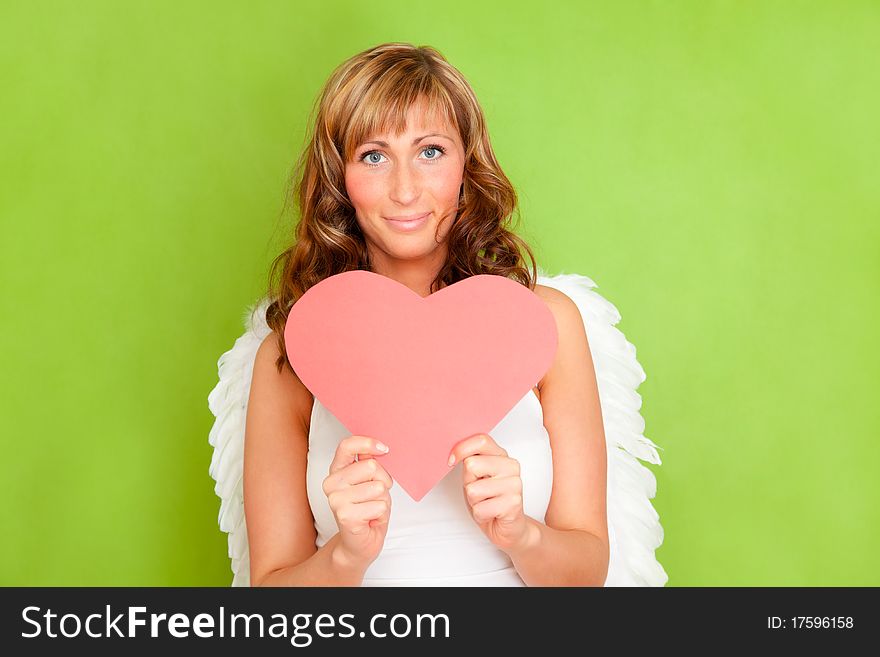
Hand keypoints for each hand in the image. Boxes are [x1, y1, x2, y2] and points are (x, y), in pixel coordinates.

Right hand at [322, 435, 393, 568]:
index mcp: (337, 470)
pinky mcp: (345, 516)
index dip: (367, 443)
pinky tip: (370, 519)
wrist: (359, 544)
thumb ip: (370, 463)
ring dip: (383, 499)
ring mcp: (336, 500)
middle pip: (371, 466)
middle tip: (377, 495)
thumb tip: (379, 448)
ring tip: (372, 507)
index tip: (383, 449)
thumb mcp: (371, 481)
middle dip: (383, 480)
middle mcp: (331, 483)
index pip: (347, 445)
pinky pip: (379, 505)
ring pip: (378, 487)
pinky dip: (381, 513)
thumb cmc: (368, 509)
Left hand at [448, 433, 530, 553]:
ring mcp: (514, 484)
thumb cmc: (489, 500)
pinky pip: (480, 509)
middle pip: (472, 465)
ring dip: (474, 502)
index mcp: (501, 455)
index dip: (461, 448)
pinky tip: (491, 514)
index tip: (451, 461)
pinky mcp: (514, 503)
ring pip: (473, 490)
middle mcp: (511, 466)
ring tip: (486, 503)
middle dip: (468, 483)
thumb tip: (454, 453)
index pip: (481, 440)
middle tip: (479, 493)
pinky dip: (480, 515)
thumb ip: (470, 462)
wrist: (509, 528)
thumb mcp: (476, 477)